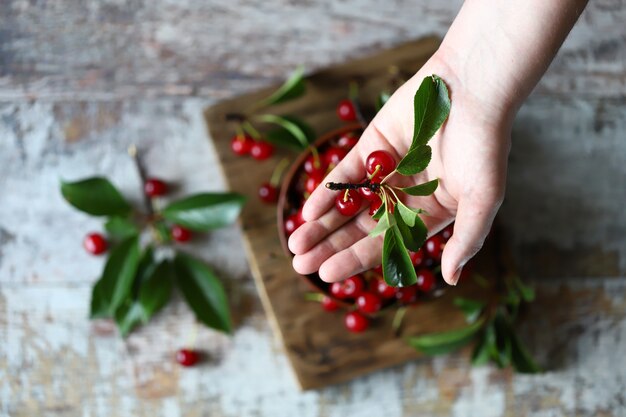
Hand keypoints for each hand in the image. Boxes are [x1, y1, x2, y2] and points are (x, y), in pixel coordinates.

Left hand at [288, 54, 511, 284]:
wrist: (473, 88)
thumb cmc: (484, 146)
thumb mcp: (482, 199)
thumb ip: (466, 239)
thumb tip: (452, 279)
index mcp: (428, 215)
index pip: (386, 244)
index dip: (356, 259)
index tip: (328, 275)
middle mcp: (404, 197)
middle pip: (360, 229)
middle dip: (331, 247)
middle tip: (300, 265)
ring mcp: (385, 172)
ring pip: (348, 204)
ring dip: (322, 224)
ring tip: (295, 245)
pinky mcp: (371, 147)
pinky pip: (345, 174)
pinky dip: (326, 192)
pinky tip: (307, 212)